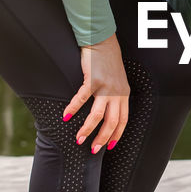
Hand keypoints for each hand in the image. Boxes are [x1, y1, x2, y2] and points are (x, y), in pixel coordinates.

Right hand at [63, 32, 128, 152]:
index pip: (123, 121)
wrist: (102, 41)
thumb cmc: (107, 61)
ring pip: (98, 115)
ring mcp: (106, 87)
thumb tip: (106, 109)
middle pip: (112, 122)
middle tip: (93, 150)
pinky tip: (66, 116)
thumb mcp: (116, 80)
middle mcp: (118, 93)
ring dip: (88, 130)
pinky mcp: (93, 80)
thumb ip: (114, 94)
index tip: (108, 147)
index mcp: (124, 95)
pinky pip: (82, 99)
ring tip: (79, 139)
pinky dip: (73, 108)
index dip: (116, 135)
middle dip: (102, 138)